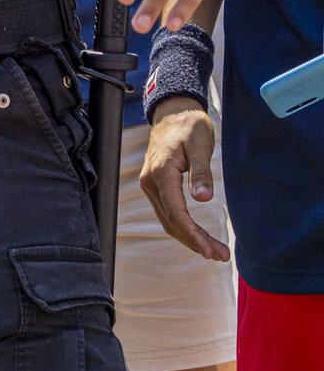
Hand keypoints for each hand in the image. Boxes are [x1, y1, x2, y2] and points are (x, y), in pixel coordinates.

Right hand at [139, 97, 229, 261]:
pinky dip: (182, 227)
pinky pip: (167, 212)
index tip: (211, 250)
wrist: (172, 113)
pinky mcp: (155, 185)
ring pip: (168, 219)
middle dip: (195, 241)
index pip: (176, 212)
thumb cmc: (189, 127)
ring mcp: (150, 184)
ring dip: (189, 237)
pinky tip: (197, 235)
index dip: (193, 234)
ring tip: (213, 251)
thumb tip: (203, 199)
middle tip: (220, 256)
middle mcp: (150, 181)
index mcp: (161, 173)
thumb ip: (201, 172)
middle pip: (171, 221)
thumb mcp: (200, 146)